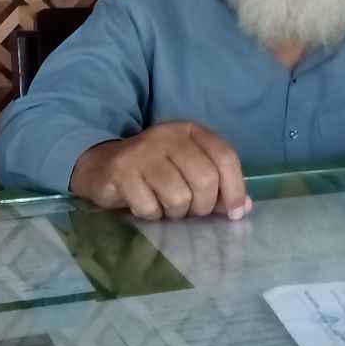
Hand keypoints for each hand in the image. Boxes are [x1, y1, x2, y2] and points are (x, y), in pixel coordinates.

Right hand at [68, 121, 251, 220]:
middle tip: (191, 210)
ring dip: (176, 212)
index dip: (235, 188)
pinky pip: (150, 207)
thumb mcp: (188, 169)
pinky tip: (144, 204)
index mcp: (191, 131)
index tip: (234, 213)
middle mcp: (168, 135)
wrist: (102, 164)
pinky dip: (151, 214)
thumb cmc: (154, 170)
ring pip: (179, 197)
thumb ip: (217, 185)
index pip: (225, 157)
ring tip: (165, 205)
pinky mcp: (121, 171)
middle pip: (205, 180)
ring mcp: (143, 152)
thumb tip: (242, 208)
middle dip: (202, 206)